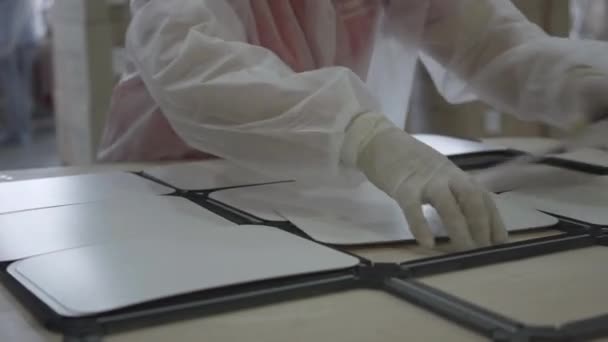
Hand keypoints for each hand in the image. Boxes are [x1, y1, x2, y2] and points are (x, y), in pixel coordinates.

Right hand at [342, 113, 507, 249]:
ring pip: (448, 205)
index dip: (494, 219)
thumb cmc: (408, 161)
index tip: (501, 242)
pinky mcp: (402, 186)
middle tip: (485, 249)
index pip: (482, 197)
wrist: (378, 141)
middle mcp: (446, 176)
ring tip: (464, 250)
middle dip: (482, 225)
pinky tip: (427, 243)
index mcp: (455, 174)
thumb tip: (467, 220)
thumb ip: (451, 191)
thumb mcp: (437, 174)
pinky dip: (421, 226)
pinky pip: (413, 208)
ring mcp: (424, 180)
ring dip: (460, 228)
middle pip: (472, 199)